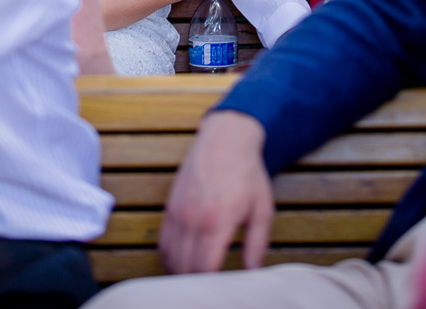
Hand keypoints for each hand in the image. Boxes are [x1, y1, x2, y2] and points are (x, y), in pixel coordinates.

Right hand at [159, 110, 273, 273]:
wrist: (225, 138)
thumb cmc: (247, 174)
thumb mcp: (262, 208)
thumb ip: (257, 243)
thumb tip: (253, 272)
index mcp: (218, 221)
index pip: (204, 268)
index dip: (210, 285)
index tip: (220, 287)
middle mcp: (193, 218)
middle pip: (184, 268)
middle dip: (196, 282)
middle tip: (210, 284)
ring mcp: (178, 212)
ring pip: (170, 258)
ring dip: (181, 272)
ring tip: (196, 277)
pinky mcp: (170, 206)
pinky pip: (162, 242)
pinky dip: (169, 257)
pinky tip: (182, 262)